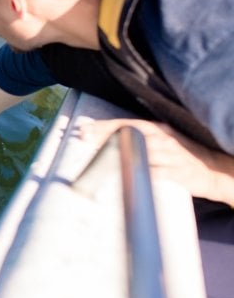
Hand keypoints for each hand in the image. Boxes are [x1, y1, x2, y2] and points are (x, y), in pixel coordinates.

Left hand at [79, 119, 233, 205]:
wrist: (216, 170)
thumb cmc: (184, 156)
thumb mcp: (164, 141)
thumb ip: (141, 139)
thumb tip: (109, 141)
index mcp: (159, 130)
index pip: (127, 124)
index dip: (104, 127)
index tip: (85, 130)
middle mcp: (164, 139)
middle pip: (128, 134)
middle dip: (103, 135)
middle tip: (82, 138)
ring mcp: (170, 156)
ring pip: (139, 151)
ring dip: (115, 152)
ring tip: (94, 154)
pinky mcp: (176, 174)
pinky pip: (153, 173)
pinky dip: (137, 173)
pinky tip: (121, 174)